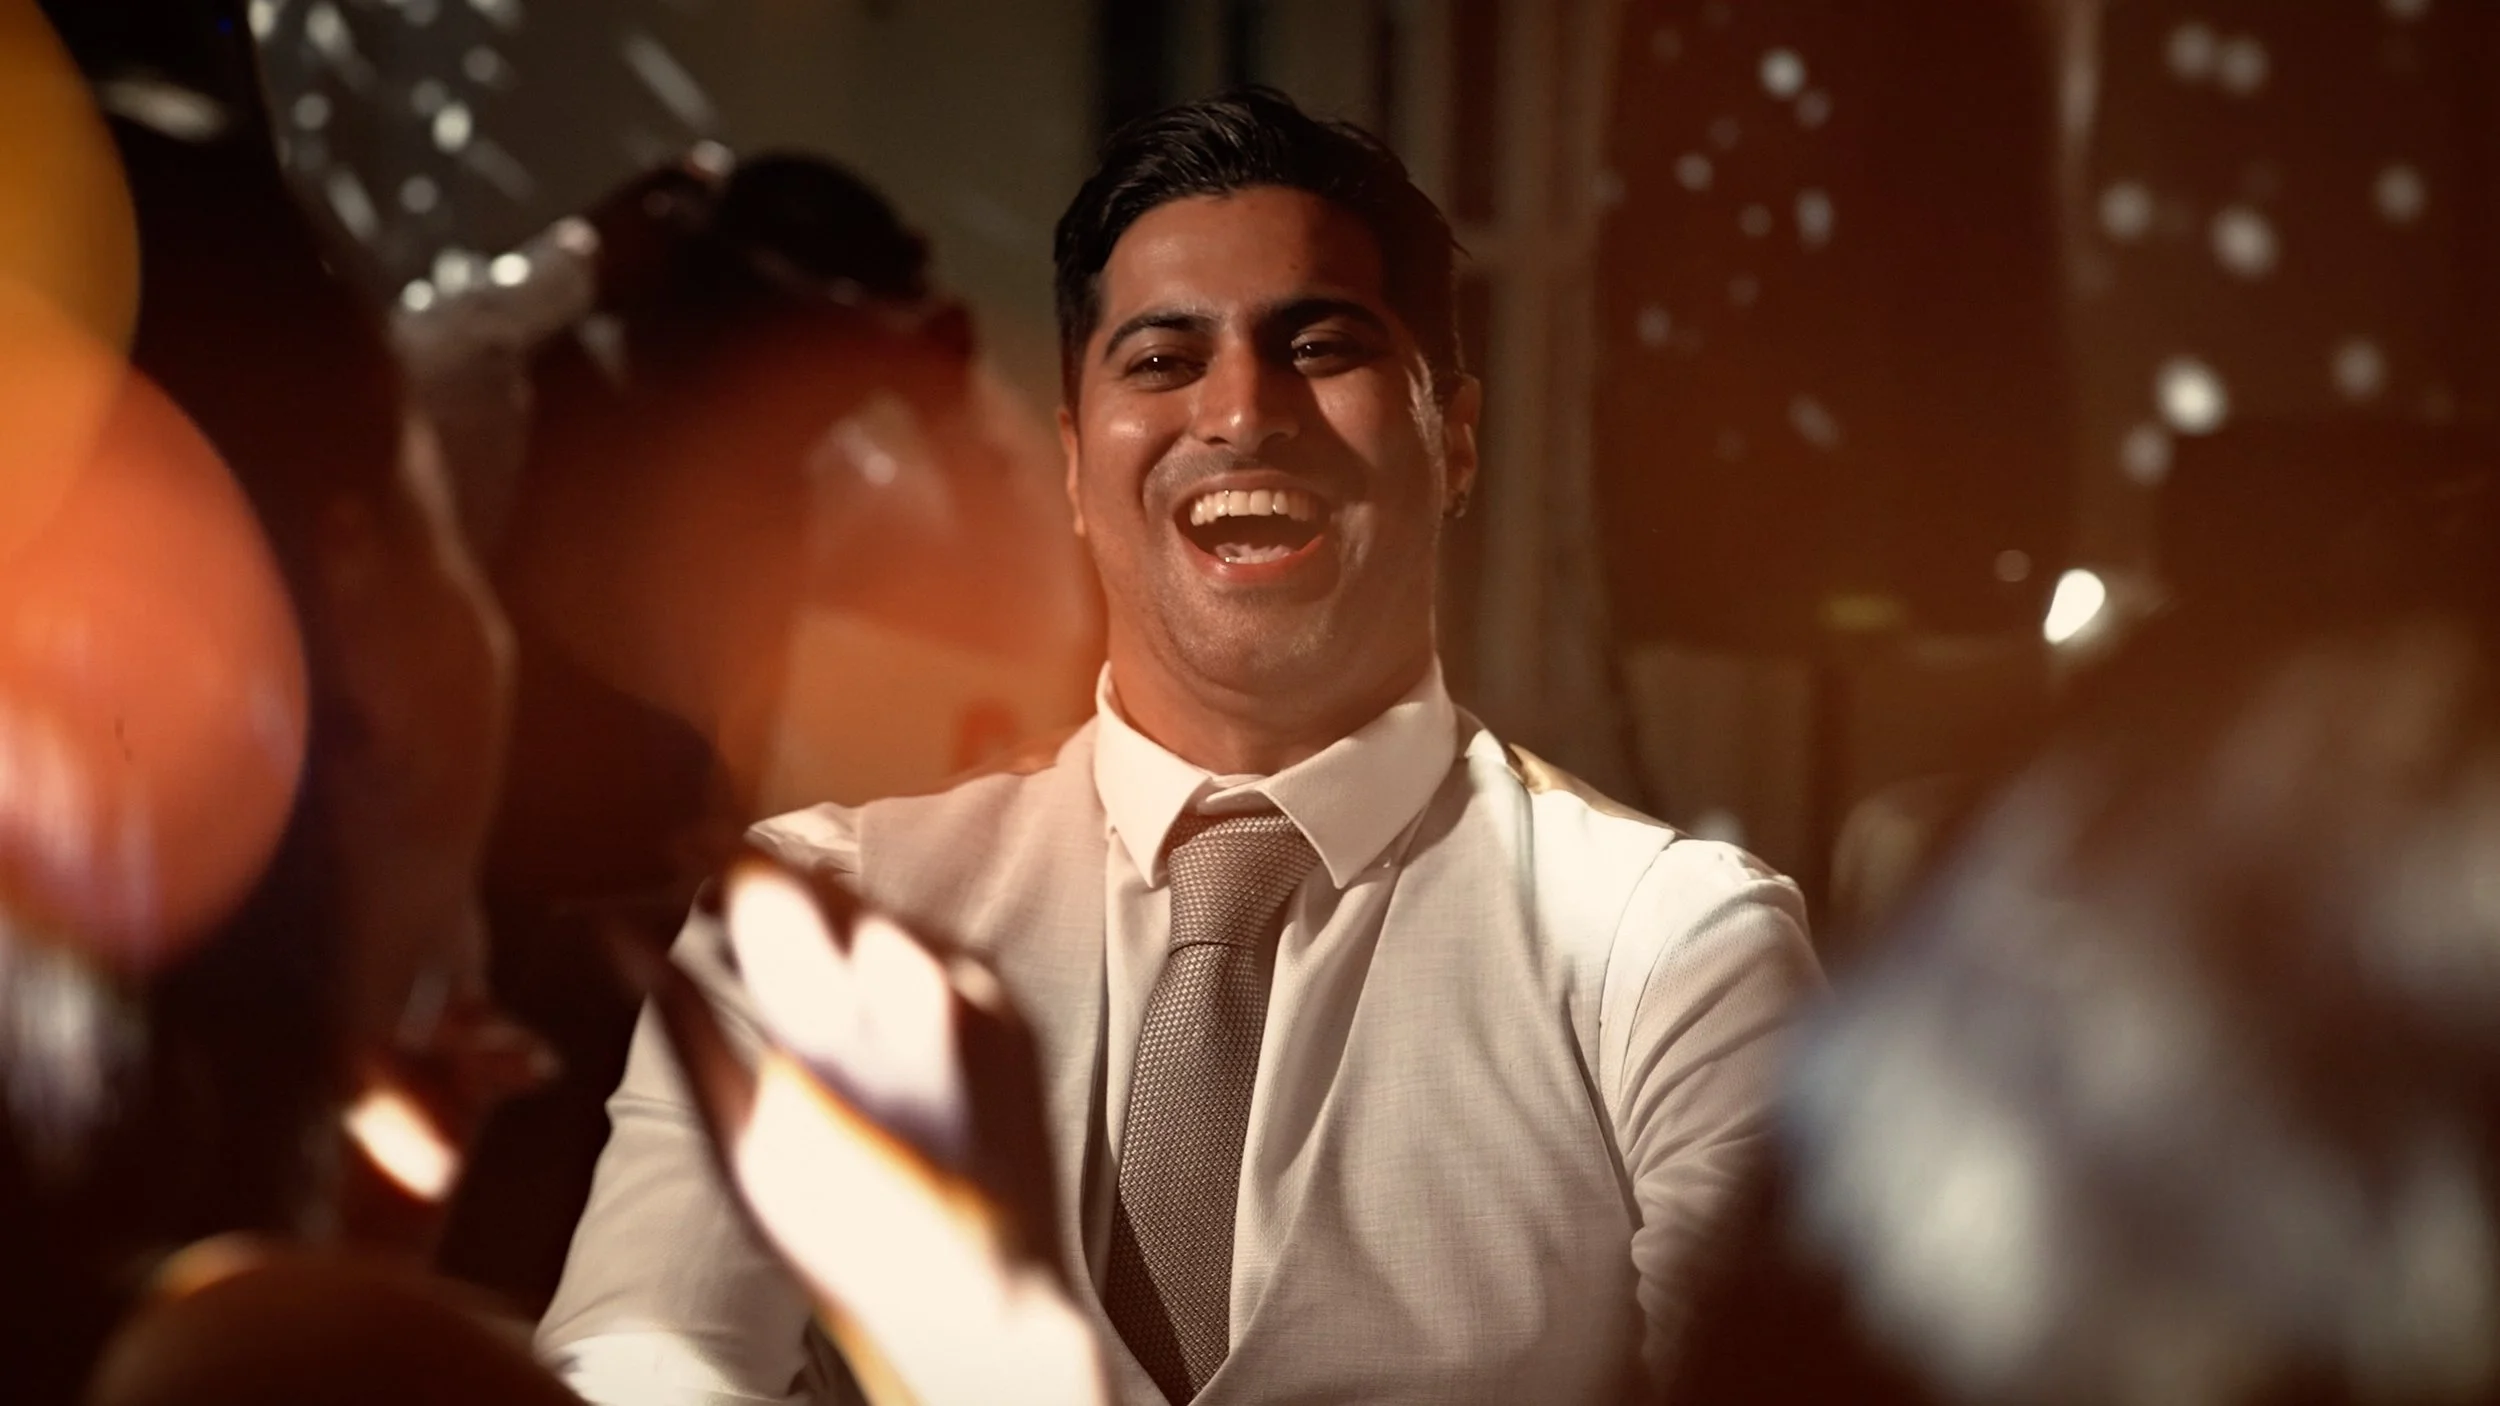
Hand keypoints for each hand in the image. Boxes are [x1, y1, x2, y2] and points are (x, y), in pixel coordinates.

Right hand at [626, 846, 1107, 1405]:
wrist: (986, 1300)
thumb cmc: (847, 1246)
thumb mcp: (741, 1146)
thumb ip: (683, 1027)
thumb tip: (622, 941)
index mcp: (835, 1029)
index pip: (762, 889)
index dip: (708, 857)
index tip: (670, 851)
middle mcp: (917, 993)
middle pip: (819, 883)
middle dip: (756, 877)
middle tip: (701, 894)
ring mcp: (978, 992)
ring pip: (874, 904)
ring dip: (814, 910)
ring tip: (756, 940)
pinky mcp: (1012, 1003)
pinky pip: (929, 943)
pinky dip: (875, 946)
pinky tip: (838, 981)